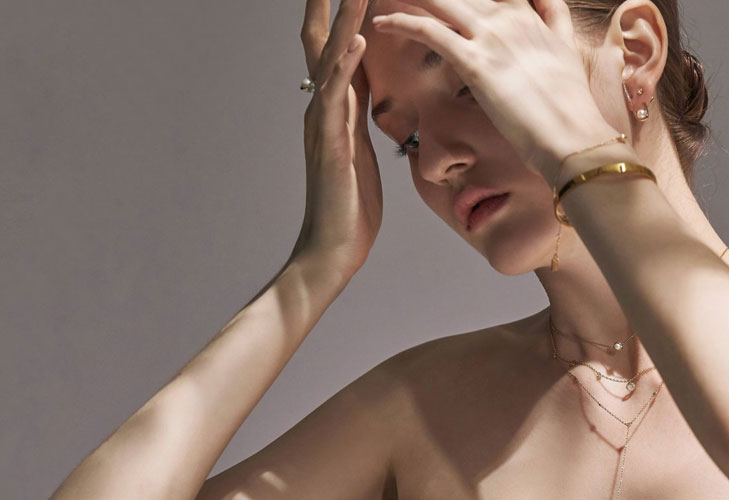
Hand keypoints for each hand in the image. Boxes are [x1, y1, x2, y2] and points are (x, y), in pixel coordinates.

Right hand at [293, 0, 381, 275]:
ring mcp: (322, 123)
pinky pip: (336, 97)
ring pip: (329, 60)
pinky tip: (356, 41)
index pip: (336, 49)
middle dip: (331, 4)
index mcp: (335, 108)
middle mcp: (322, 108)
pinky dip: (345, 66)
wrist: (333, 248)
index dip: (342, 15)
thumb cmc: (351, 205)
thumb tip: (360, 97)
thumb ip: (355, 120)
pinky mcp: (329, 143)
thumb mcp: (359, 151)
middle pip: (323, 42)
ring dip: (342, 21)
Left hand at [371, 0, 623, 182]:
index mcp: (528, 17)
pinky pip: (428, 32)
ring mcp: (491, 38)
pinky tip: (382, 22)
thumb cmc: (570, 105)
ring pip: (441, 1)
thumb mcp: (567, 49)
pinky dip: (402, 22)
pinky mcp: (475, 63)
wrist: (574, 138)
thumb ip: (555, 18)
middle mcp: (508, 19)